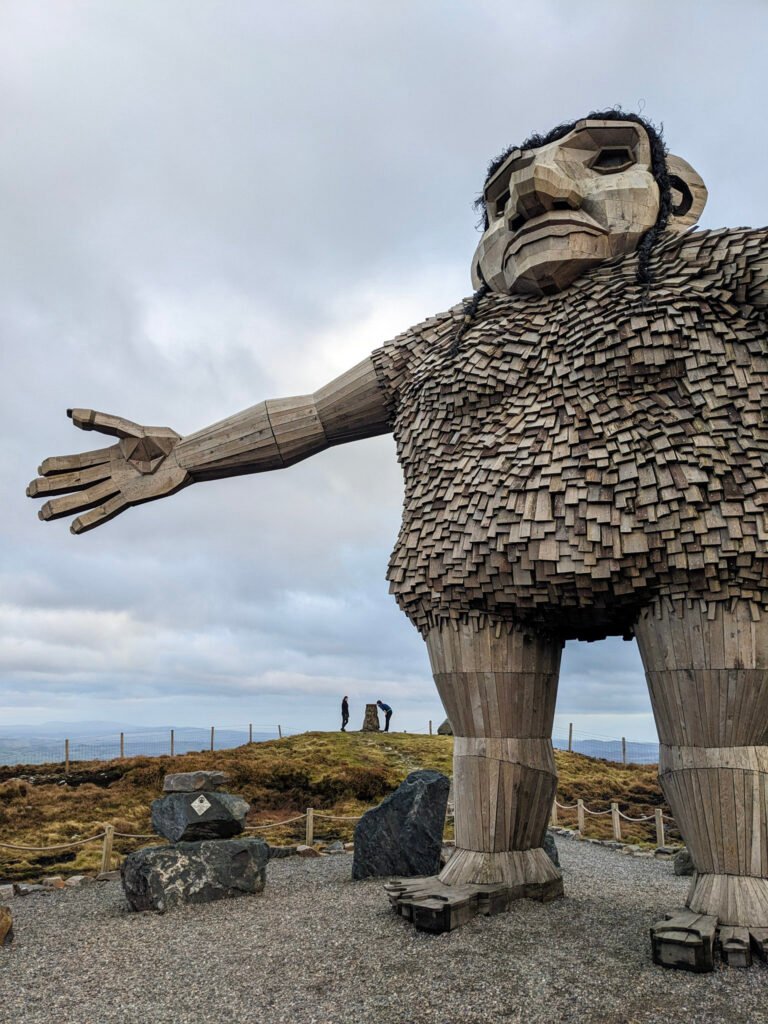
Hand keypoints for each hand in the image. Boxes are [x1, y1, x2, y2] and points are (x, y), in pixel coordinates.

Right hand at [27, 409, 190, 533]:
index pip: (78, 462)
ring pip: (86, 497)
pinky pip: (108, 509)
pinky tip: (75, 526)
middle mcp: (112, 473)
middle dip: (53, 487)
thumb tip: (71, 414)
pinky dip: (91, 518)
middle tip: (30, 491)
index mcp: (110, 455)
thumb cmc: (163, 441)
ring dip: (65, 504)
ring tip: (44, 512)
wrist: (185, 456)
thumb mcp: (129, 428)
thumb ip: (102, 421)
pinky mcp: (132, 498)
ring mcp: (120, 486)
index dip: (58, 465)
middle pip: (76, 481)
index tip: (39, 468)